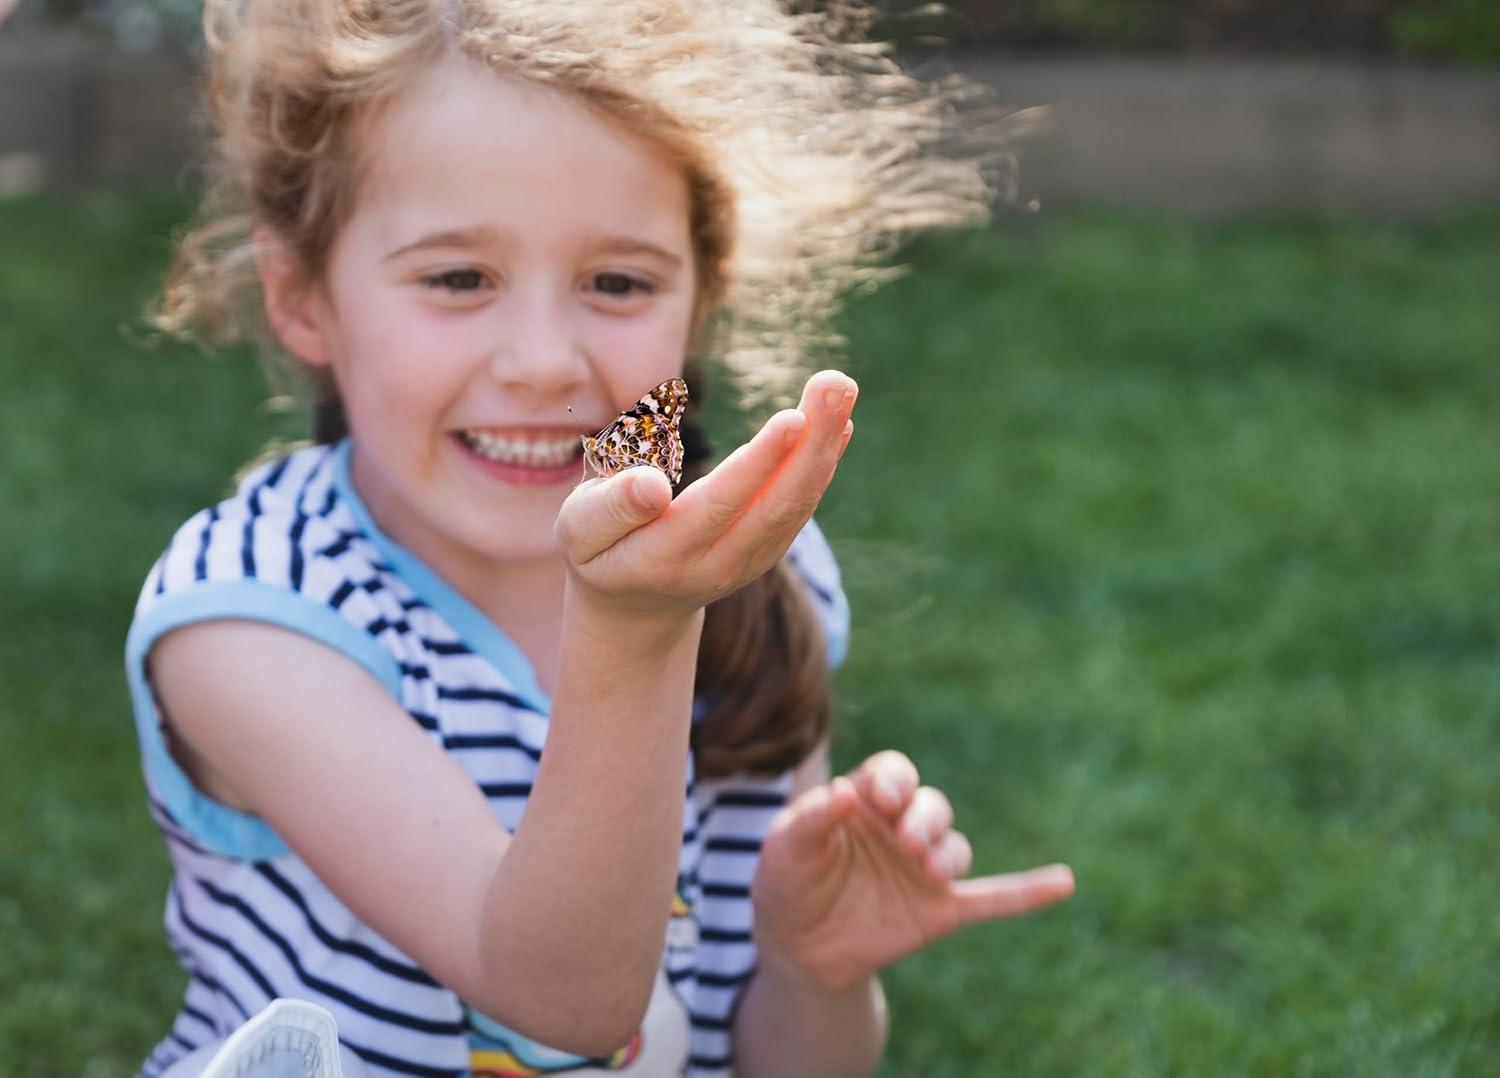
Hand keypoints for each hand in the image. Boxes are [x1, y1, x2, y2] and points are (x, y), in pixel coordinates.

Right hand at [555, 370, 855, 617]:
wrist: (634, 605)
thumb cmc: (600, 549)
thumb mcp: (582, 530)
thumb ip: (613, 509)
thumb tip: (652, 488)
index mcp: (663, 557)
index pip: (719, 506)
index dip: (759, 464)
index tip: (792, 418)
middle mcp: (717, 565)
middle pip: (773, 505)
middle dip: (810, 443)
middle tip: (835, 384)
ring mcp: (750, 562)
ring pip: (794, 505)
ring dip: (824, 446)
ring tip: (840, 389)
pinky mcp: (767, 551)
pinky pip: (799, 505)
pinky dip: (821, 462)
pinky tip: (838, 422)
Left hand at [751, 751, 1074, 991]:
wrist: (796, 950)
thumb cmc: (786, 884)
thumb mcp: (784, 848)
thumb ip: (811, 819)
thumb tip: (845, 792)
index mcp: (864, 801)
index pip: (894, 773)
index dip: (894, 779)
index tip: (880, 798)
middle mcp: (900, 828)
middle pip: (931, 805)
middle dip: (924, 818)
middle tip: (906, 843)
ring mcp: (923, 869)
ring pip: (955, 847)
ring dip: (945, 852)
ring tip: (925, 868)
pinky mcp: (939, 910)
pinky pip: (992, 898)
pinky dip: (1027, 892)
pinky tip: (1064, 882)